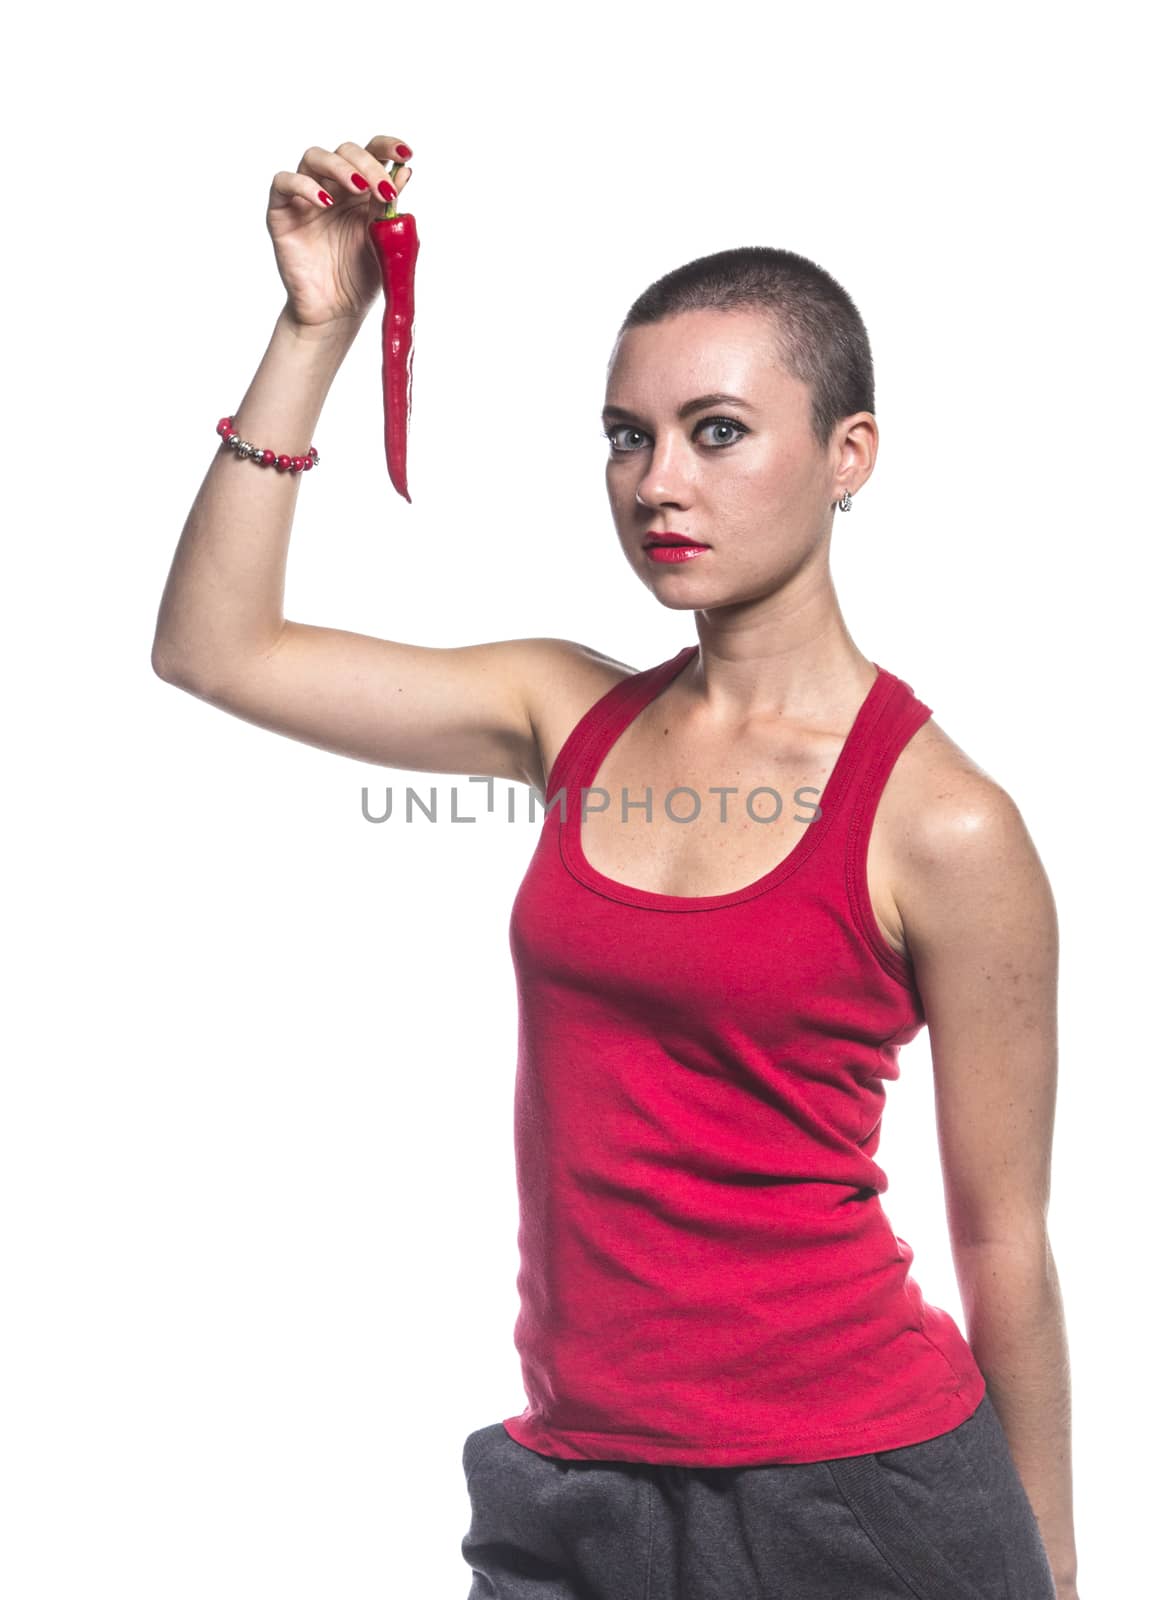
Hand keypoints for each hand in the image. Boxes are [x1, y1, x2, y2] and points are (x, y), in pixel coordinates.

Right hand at [266, 134, 413, 330]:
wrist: (336, 313)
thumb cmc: (360, 278)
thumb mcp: (383, 240)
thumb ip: (388, 208)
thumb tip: (404, 171)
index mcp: (361, 190)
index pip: (370, 153)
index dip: (386, 147)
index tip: (406, 153)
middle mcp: (333, 187)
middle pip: (345, 150)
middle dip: (368, 164)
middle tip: (384, 190)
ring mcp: (305, 197)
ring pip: (314, 157)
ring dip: (340, 167)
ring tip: (359, 189)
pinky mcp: (281, 212)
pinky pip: (283, 183)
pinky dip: (303, 185)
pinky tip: (325, 203)